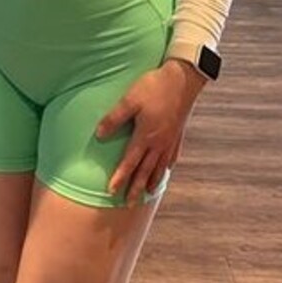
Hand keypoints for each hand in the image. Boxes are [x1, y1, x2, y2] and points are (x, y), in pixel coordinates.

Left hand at [95, 60, 203, 203]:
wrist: (183, 79)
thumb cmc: (153, 87)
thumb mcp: (129, 100)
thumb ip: (114, 118)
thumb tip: (99, 135)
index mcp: (145, 136)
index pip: (129, 163)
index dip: (120, 178)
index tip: (111, 192)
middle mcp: (159, 143)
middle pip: (145, 171)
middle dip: (136, 188)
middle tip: (129, 203)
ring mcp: (170, 139)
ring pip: (160, 166)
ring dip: (152, 180)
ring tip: (148, 192)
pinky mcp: (178, 132)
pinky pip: (172, 155)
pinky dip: (167, 166)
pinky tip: (167, 169)